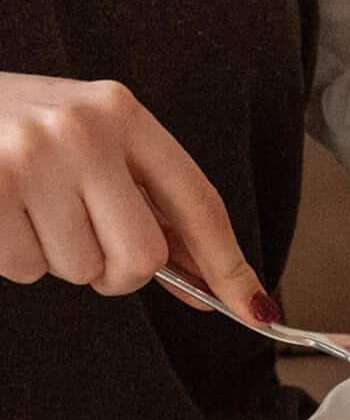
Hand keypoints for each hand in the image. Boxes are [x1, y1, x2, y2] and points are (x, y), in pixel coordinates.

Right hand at [0, 72, 274, 319]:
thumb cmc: (7, 129)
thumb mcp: (85, 143)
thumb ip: (144, 203)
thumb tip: (206, 282)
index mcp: (119, 112)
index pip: (196, 202)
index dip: (228, 263)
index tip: (254, 307)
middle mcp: (82, 129)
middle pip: (142, 258)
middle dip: (114, 270)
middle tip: (79, 238)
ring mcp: (32, 157)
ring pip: (80, 269)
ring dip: (55, 257)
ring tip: (24, 210)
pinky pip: (27, 268)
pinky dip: (13, 256)